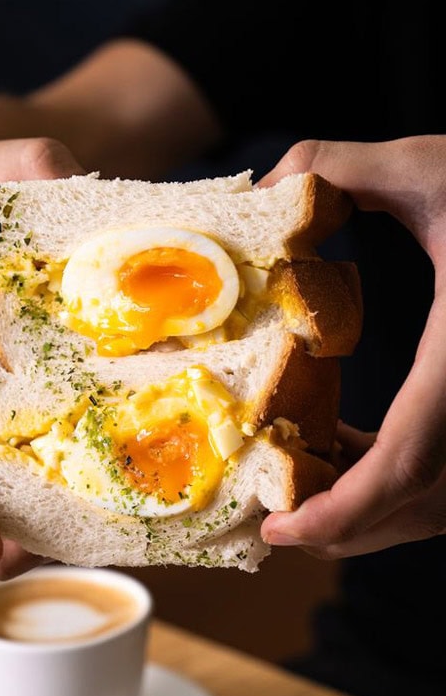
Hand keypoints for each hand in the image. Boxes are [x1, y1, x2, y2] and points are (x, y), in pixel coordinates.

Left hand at [258, 135, 445, 557]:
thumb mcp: (437, 166)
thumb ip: (346, 164)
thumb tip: (269, 181)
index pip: (405, 464)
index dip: (340, 511)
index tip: (279, 532)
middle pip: (413, 508)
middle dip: (337, 526)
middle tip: (267, 519)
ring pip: (431, 506)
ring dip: (359, 506)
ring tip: (293, 475)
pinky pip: (440, 477)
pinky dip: (385, 477)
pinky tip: (340, 440)